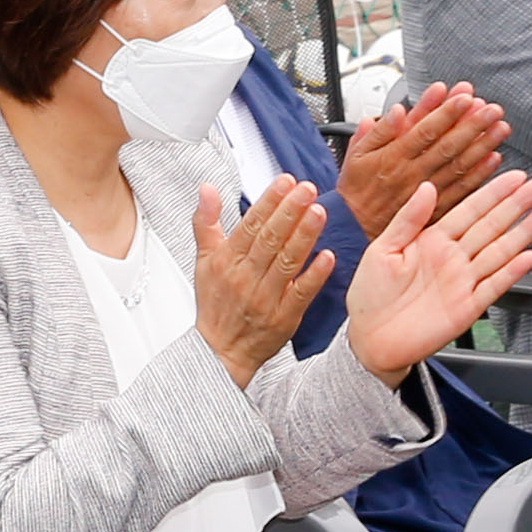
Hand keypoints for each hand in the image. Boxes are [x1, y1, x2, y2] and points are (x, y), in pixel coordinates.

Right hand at [192, 179, 329, 382]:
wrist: (219, 350)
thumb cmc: (215, 304)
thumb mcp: (203, 260)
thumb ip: (206, 222)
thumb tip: (208, 189)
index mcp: (228, 260)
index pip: (251, 225)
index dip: (269, 201)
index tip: (285, 181)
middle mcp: (246, 277)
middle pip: (270, 239)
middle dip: (290, 211)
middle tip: (307, 189)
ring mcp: (266, 297)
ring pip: (287, 262)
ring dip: (304, 236)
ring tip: (319, 211)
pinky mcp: (284, 317)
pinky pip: (301, 293)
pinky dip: (314, 275)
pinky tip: (328, 256)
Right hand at [336, 82, 509, 239]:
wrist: (353, 227)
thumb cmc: (357, 188)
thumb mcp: (355, 155)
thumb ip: (377, 131)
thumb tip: (396, 111)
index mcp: (393, 157)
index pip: (424, 130)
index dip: (446, 112)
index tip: (464, 96)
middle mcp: (412, 173)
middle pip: (447, 146)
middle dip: (472, 125)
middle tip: (492, 108)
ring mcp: (425, 191)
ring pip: (458, 166)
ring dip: (482, 146)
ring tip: (500, 128)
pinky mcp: (433, 208)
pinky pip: (460, 190)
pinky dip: (478, 175)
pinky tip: (493, 159)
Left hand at [345, 169, 531, 378]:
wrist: (368, 340)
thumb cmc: (370, 298)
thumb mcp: (381, 249)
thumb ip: (407, 219)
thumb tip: (426, 187)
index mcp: (432, 241)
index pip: (469, 210)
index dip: (493, 192)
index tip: (514, 175)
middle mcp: (452, 259)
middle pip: (492, 226)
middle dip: (517, 205)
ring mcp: (462, 282)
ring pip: (500, 251)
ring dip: (524, 231)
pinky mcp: (467, 308)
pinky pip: (494, 285)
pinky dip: (513, 271)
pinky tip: (530, 255)